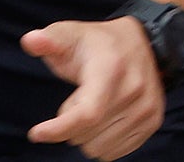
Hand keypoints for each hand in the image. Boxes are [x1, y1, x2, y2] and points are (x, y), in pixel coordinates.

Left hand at [22, 16, 165, 159]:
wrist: (143, 40)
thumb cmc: (97, 43)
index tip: (36, 133)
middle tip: (78, 98)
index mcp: (110, 68)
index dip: (58, 129)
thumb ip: (49, 40)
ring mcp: (147, 106)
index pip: (86, 113)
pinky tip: (105, 118)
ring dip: (86, 135)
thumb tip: (30, 40)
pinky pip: (114, 153)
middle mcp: (134, 88)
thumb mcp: (70, 35)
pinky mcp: (153, 120)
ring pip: (98, 148)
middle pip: (86, 135)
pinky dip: (102, 142)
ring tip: (94, 106)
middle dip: (70, 124)